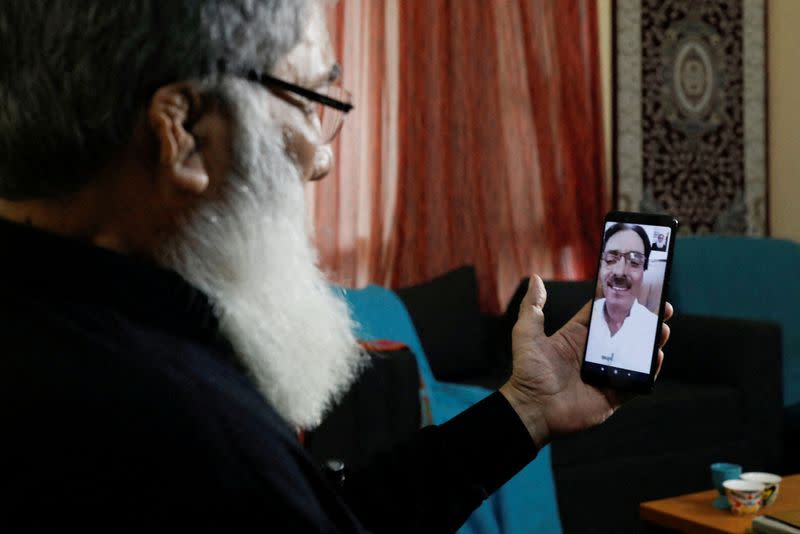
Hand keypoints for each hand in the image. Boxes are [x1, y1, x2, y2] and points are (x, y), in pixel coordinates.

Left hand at [499, 275, 672, 446]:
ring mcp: (606, 372)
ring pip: (636, 353)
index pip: (603, 312)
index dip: (620, 299)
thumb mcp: (526, 333)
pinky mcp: (614, 394)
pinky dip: (649, 369)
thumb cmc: (527, 371)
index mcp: (577, 335)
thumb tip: (535, 278)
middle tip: (662, 306)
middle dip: (645, 319)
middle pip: (626, 331)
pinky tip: (657, 356)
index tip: (638, 285)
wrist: (532, 410)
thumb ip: (532, 306)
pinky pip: (637, 380)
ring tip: (662, 328)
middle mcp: (593, 352)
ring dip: (651, 341)